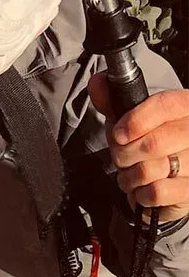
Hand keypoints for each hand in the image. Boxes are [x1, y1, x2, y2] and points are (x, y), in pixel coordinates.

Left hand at [88, 73, 188, 223]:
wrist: (172, 183)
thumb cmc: (154, 146)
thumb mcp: (134, 118)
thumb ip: (115, 101)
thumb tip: (97, 83)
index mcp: (188, 108)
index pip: (164, 106)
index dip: (135, 120)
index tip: (118, 134)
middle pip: (153, 142)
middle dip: (124, 154)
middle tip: (122, 158)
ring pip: (151, 169)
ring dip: (129, 176)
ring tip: (130, 174)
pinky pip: (157, 192)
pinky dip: (140, 193)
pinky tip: (142, 189)